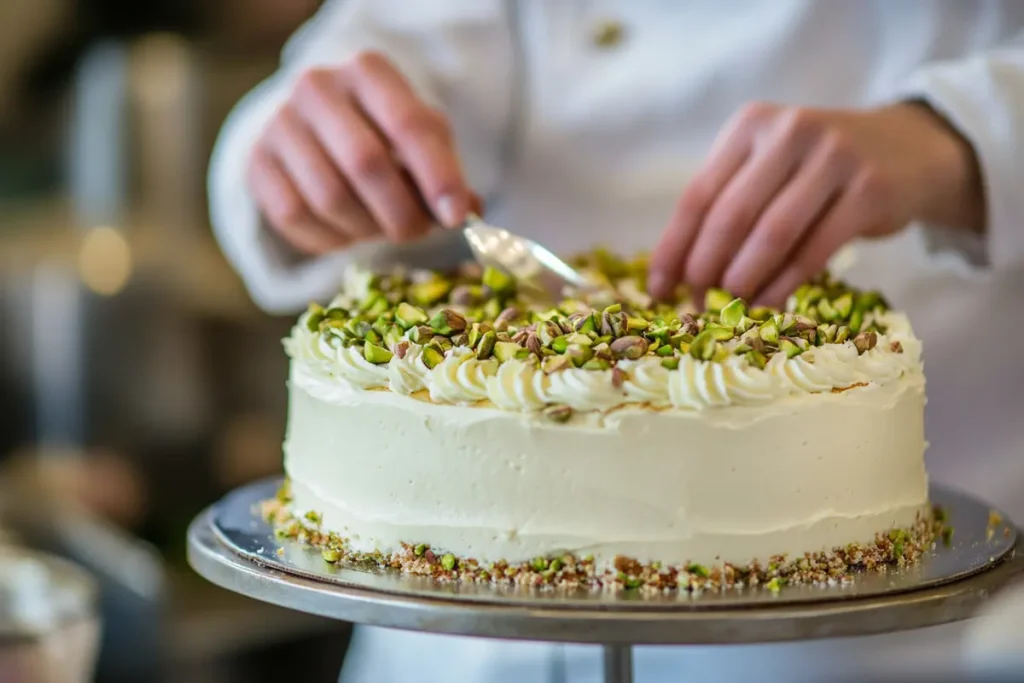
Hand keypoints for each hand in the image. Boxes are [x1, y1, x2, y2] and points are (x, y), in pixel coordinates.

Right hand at [247, 51, 477, 254]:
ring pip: (330, 198)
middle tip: (418, 232)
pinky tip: (347, 231)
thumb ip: (445, 173)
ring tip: (382, 228)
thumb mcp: (420, 140)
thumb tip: (467, 213)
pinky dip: (331, 238)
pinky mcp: (257, 164)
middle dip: (401, 213)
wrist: (313, 127)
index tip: (455, 218)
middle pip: (366, 164)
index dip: (437, 177)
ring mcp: (280, 124)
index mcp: (368, 71)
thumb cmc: (380, 133)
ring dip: (366, 229)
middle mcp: (317, 88)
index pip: (409, 125)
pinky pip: (296, 217)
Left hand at [648, 101, 982, 303]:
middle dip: (705, 268)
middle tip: (696, 304)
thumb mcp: (768, 168)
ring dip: (743, 280)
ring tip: (730, 307)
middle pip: (730, 215)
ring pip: (771, 234)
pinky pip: (814, 250)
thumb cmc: (818, 170)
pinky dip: (784, 284)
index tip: (657, 290)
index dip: (674, 248)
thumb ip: (725, 207)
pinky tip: (768, 304)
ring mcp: (834, 157)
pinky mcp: (869, 190)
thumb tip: (674, 276)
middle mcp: (790, 131)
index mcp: (751, 124)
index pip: (698, 195)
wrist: (908, 148)